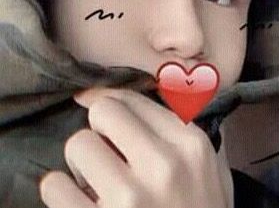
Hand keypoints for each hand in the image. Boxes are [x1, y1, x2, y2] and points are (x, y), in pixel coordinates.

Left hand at [39, 87, 232, 207]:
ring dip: (81, 162)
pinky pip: (55, 187)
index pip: (134, 99)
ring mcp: (129, 197)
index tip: (94, 103)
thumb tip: (170, 89)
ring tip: (94, 180)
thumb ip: (193, 130)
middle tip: (104, 147)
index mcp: (191, 144)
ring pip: (78, 144)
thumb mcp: (215, 169)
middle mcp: (163, 164)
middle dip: (98, 127)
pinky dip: (60, 192)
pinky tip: (78, 201)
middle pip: (103, 112)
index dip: (110, 100)